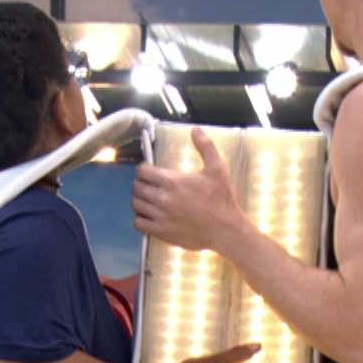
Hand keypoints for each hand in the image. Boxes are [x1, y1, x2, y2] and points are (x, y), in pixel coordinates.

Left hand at [132, 128, 245, 251]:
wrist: (226, 230)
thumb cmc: (222, 199)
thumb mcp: (217, 169)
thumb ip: (205, 147)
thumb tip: (196, 130)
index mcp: (173, 181)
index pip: (143, 171)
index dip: (145, 169)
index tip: (150, 171)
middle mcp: (163, 198)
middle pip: (137, 187)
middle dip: (142, 184)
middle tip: (150, 186)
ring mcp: (160, 216)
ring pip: (136, 204)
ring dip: (140, 200)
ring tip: (149, 200)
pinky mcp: (161, 232)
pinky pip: (139, 223)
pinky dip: (141, 218)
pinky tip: (150, 216)